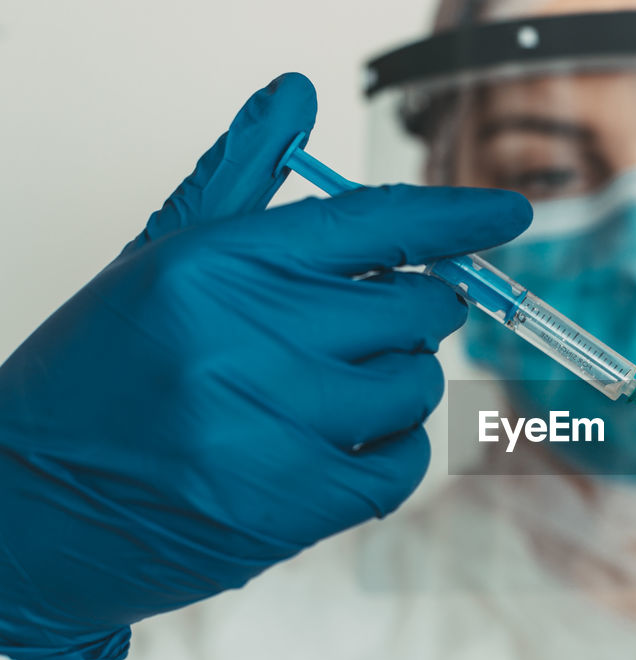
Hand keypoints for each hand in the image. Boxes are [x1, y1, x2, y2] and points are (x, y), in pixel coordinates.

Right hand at [0, 74, 531, 659]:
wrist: (27, 513)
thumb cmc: (99, 380)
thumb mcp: (156, 265)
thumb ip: (238, 178)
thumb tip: (296, 92)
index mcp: (216, 265)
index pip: (372, 223)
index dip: (455, 219)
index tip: (509, 215)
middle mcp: (245, 337)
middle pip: (414, 310)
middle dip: (409, 321)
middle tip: (362, 337)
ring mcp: (271, 425)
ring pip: (416, 388)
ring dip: (394, 393)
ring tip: (328, 400)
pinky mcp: (291, 506)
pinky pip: (404, 465)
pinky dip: (389, 457)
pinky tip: (337, 452)